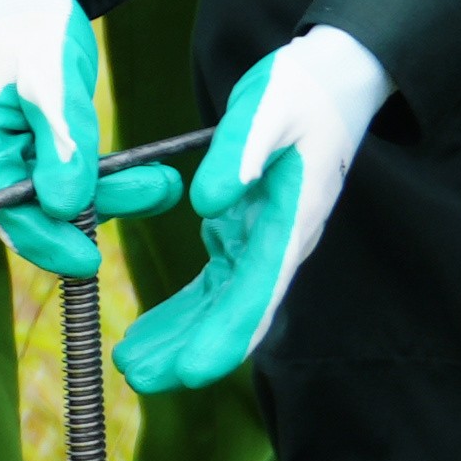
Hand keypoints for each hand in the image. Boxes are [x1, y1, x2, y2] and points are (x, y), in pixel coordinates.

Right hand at [0, 0, 177, 276]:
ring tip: (161, 182)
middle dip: (97, 202)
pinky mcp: (15, 144)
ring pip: (49, 189)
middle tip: (158, 191)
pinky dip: (95, 171)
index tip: (90, 260)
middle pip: (31, 203)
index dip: (46, 241)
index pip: (3, 211)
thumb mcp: (53, 72)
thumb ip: (62, 141)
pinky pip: (53, 170)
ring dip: (106, 187)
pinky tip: (139, 172)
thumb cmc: (32, 19)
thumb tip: (66, 208)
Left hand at [115, 30, 388, 395]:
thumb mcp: (268, 107)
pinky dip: (182, 312)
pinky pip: (213, 287)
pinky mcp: (245, 236)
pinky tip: (146, 333)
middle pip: (237, 314)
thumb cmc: (300, 92)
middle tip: (138, 376)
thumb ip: (239, 152)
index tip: (193, 370)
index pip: (259, 291)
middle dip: (191, 349)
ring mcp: (263, 244)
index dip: (226, 334)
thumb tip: (203, 203)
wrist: (330, 85)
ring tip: (130, 364)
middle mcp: (280, 244)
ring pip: (222, 308)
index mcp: (290, 220)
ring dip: (179, 339)